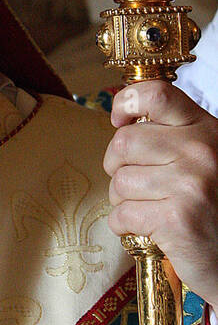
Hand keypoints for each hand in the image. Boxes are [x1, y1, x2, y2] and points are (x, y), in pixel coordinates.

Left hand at [104, 80, 217, 308]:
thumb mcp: (211, 159)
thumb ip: (177, 137)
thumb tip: (123, 124)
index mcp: (208, 130)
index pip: (156, 95)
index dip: (126, 103)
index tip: (120, 121)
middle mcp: (201, 151)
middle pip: (123, 143)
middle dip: (116, 166)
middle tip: (133, 182)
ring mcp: (190, 185)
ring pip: (119, 183)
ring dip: (123, 201)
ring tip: (146, 208)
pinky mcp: (177, 220)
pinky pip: (122, 214)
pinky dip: (125, 226)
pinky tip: (147, 229)